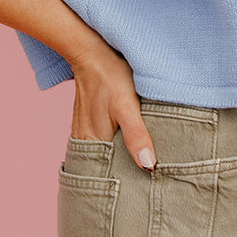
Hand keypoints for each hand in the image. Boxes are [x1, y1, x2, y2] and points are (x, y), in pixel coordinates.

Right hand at [69, 39, 156, 171]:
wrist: (93, 52)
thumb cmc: (110, 76)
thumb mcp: (126, 106)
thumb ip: (136, 136)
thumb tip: (148, 166)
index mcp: (92, 142)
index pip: (110, 175)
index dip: (129, 181)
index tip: (148, 184)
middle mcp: (85, 141)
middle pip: (109, 166)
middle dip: (128, 173)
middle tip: (152, 175)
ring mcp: (86, 132)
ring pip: (109, 154)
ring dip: (124, 158)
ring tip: (146, 163)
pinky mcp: (92, 122)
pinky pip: (106, 141)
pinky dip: (119, 145)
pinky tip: (133, 143)